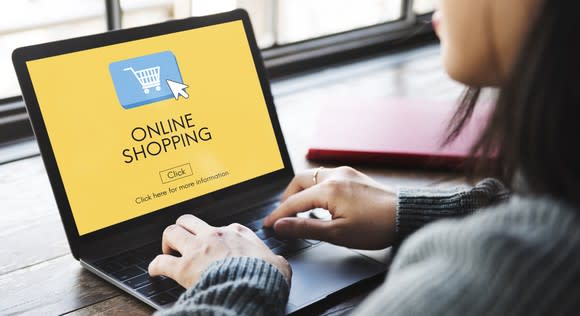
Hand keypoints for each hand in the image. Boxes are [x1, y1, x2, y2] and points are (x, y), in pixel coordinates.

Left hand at [148, 214, 291, 287]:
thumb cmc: (265, 276)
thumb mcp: (278, 263)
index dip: (216, 236)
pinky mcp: (184, 267)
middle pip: (189, 220)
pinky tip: (154, 270)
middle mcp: (214, 235)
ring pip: (171, 232)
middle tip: (182, 241)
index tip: (215, 245)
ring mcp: (197, 249)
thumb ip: (274, 260)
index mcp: (237, 233)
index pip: (222, 227)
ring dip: (167, 241)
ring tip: (167, 251)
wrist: (252, 287)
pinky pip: (161, 262)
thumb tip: (279, 264)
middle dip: (183, 228)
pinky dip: (155, 265)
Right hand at [263, 166, 396, 249]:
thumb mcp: (337, 234)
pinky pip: (326, 176)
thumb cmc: (376, 227)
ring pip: (312, 176)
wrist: (406, 215)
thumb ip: (305, 228)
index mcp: (328, 189)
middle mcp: (335, 175)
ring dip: (302, 191)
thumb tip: (280, 226)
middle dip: (287, 197)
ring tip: (300, 210)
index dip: (278, 215)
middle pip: (299, 181)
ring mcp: (345, 173)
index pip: (293, 202)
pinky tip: (320, 203)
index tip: (267, 225)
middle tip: (283, 215)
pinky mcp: (353, 175)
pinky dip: (316, 188)